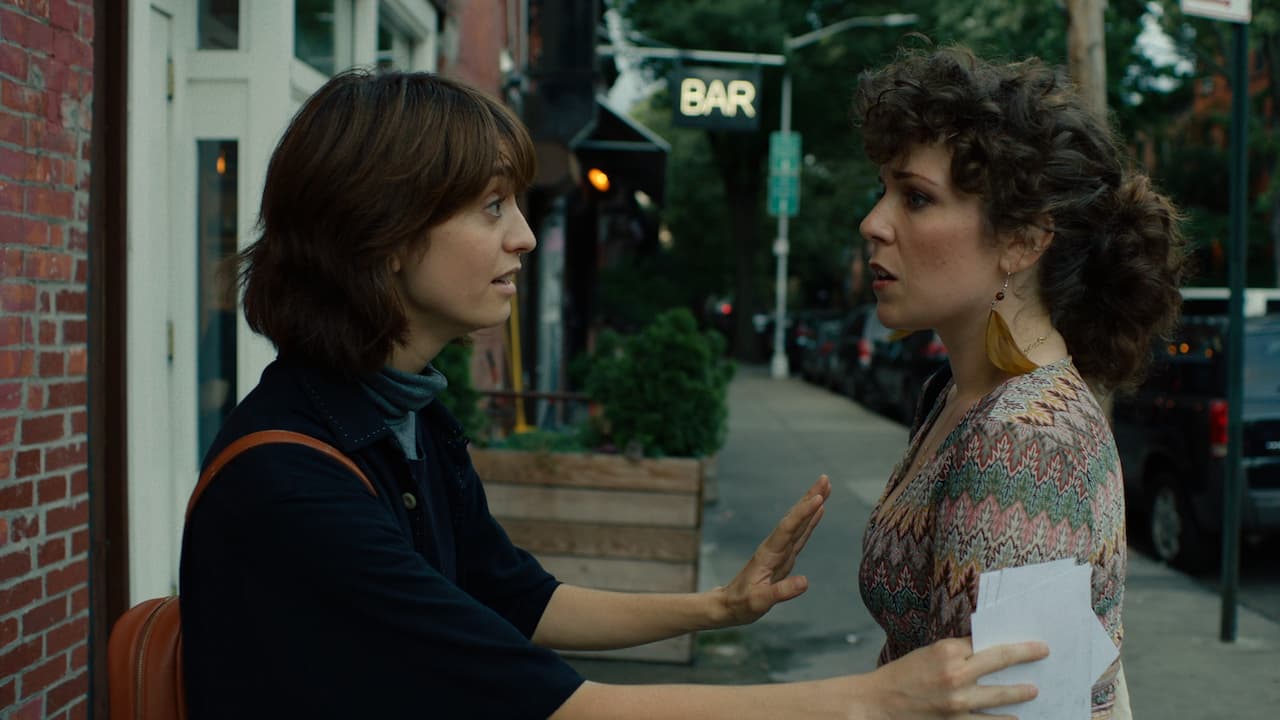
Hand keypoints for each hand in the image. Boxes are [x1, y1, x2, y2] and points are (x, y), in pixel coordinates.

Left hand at [718, 475, 829, 626]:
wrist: (728, 605)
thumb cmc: (741, 605)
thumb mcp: (759, 603)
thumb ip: (781, 592)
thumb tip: (806, 582)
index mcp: (768, 555)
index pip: (788, 530)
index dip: (803, 514)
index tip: (818, 499)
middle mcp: (775, 548)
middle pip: (795, 518)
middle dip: (810, 498)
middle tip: (825, 479)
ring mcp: (781, 551)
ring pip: (799, 523)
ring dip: (811, 504)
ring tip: (825, 487)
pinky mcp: (785, 557)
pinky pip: (801, 534)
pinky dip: (810, 520)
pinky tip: (818, 510)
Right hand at [868, 637, 1047, 718]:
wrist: (878, 702)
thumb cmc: (902, 675)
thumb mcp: (928, 654)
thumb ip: (956, 652)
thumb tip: (986, 649)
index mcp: (946, 651)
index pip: (987, 644)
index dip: (1013, 644)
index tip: (1033, 644)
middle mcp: (955, 674)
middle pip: (999, 662)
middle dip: (1025, 657)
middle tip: (1043, 654)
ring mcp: (957, 701)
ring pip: (1000, 695)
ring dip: (1020, 693)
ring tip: (1033, 691)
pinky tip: (1015, 719)